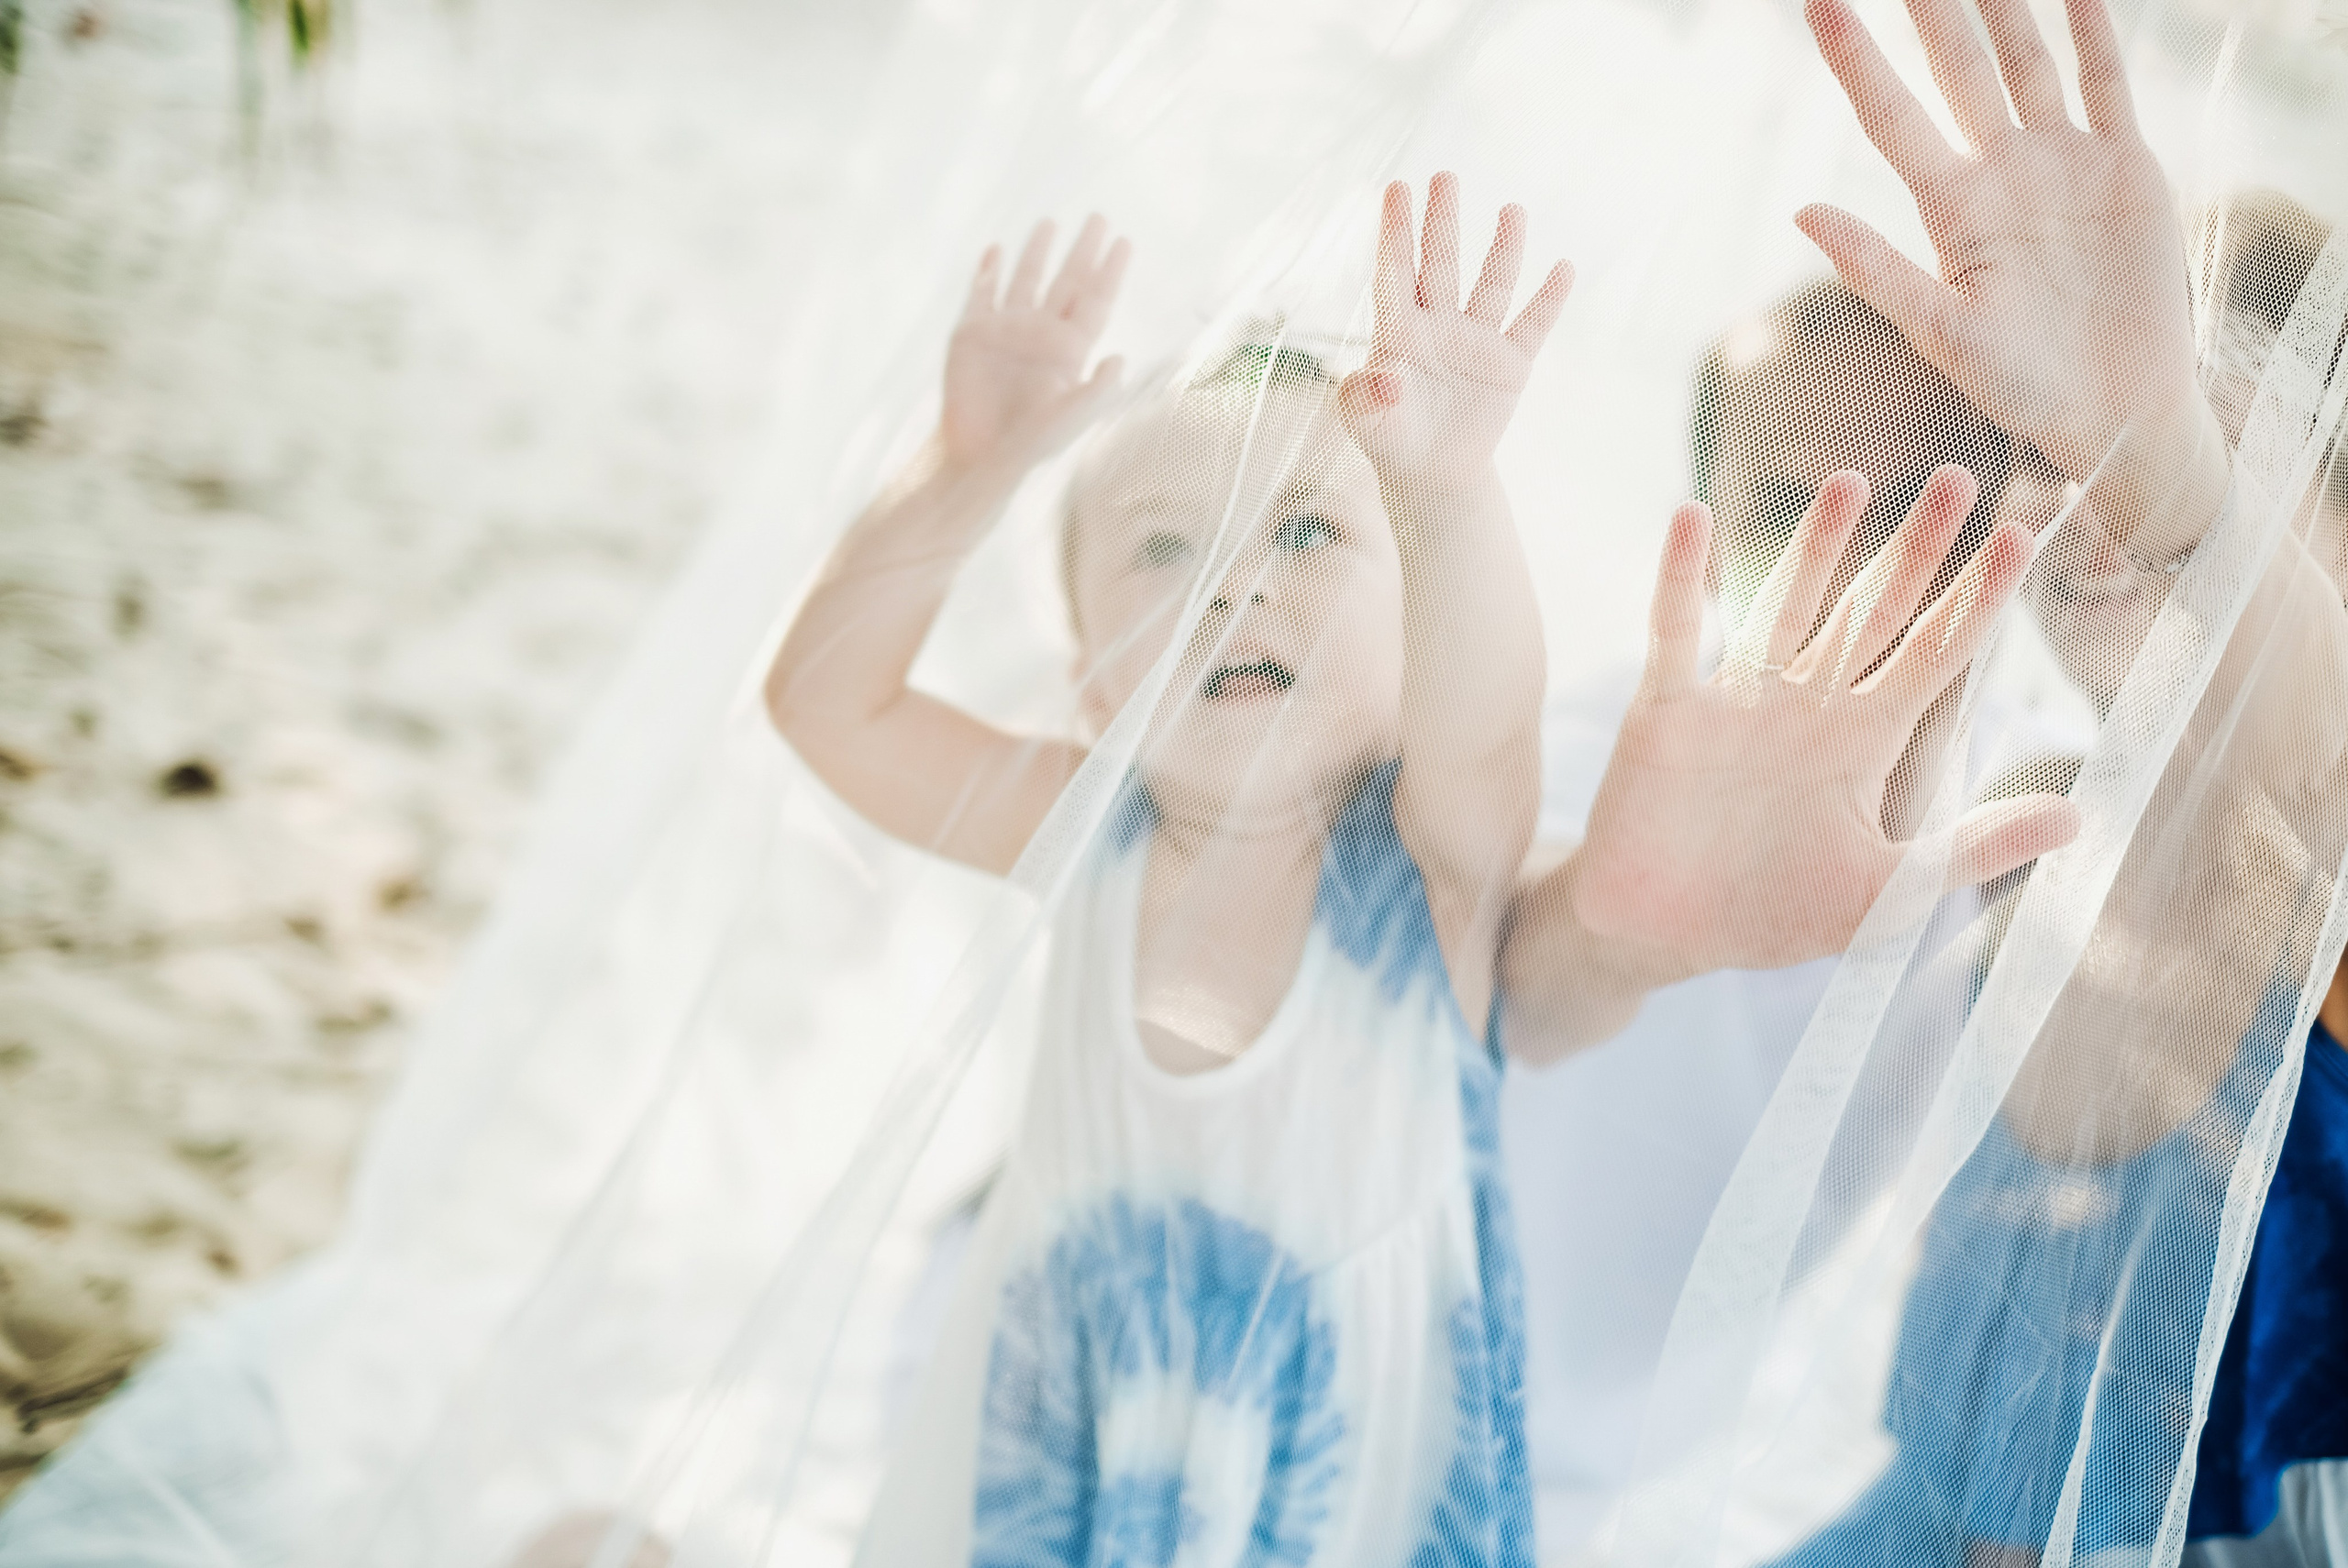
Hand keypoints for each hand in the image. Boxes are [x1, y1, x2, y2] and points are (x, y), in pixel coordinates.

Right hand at [939, 215, 1128, 472]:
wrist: (979, 456)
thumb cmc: (1029, 445)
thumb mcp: (1069, 419)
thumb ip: (1097, 391)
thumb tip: (1120, 359)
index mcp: (1070, 350)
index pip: (1096, 300)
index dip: (1111, 271)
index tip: (1124, 241)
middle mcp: (1041, 335)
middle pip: (1068, 281)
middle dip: (1084, 250)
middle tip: (1099, 217)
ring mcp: (1006, 331)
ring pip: (1027, 280)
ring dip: (1038, 251)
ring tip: (1050, 222)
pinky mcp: (971, 334)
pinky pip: (982, 293)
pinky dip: (988, 270)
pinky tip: (996, 249)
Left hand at [1338, 173, 1571, 484]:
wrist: (1433, 474)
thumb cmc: (1390, 440)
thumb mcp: (1367, 424)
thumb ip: (1363, 400)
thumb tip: (1383, 378)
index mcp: (1398, 332)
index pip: (1395, 271)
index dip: (1394, 231)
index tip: (1396, 187)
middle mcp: (1438, 325)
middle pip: (1441, 263)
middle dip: (1442, 221)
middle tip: (1445, 176)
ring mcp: (1476, 340)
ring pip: (1491, 285)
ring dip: (1502, 248)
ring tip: (1512, 209)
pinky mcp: (1510, 364)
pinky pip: (1532, 325)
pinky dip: (1548, 299)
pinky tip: (1563, 268)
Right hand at [1572, 466, 2079, 977]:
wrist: (1664, 938)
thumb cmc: (1771, 916)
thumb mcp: (1886, 896)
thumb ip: (1971, 851)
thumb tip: (2077, 818)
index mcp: (1863, 743)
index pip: (1934, 655)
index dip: (1976, 599)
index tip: (2021, 537)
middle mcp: (1808, 707)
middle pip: (1872, 611)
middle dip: (1916, 550)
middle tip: (1961, 481)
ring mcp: (1738, 701)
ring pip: (1785, 605)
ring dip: (1816, 545)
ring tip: (1853, 482)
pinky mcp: (1668, 710)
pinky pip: (1676, 631)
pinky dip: (1679, 575)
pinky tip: (1690, 516)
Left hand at [1797, 0, 2226, 552]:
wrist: (2117, 412)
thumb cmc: (2022, 389)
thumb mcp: (1945, 335)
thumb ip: (1877, 270)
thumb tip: (1801, 212)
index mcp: (1951, 212)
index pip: (1891, 117)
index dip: (1857, 61)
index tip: (1818, 4)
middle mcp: (2001, 175)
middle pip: (1957, 72)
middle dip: (1931, 12)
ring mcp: (2062, 165)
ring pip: (2026, 63)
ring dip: (2005, 7)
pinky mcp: (2125, 168)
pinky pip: (2105, 83)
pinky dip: (2092, 32)